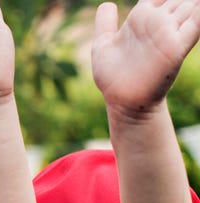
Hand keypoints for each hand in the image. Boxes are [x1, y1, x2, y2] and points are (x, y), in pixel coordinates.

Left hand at [93, 0, 199, 116]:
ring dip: (193, 2)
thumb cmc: (112, 75)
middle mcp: (158, 23)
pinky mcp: (176, 48)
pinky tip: (198, 5)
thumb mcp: (103, 44)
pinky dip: (199, 13)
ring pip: (190, 7)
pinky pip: (196, 25)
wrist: (121, 100)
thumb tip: (108, 4)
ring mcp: (168, 34)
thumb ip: (105, 23)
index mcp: (142, 17)